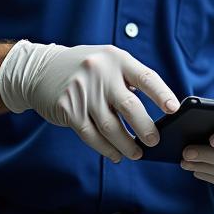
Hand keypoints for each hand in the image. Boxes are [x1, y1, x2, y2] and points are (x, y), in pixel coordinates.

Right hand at [0, 40, 179, 161]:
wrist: (39, 70)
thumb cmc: (85, 69)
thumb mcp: (108, 62)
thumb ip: (128, 80)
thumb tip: (156, 113)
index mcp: (117, 59)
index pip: (146, 77)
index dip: (161, 94)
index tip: (174, 109)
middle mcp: (100, 73)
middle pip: (130, 106)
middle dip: (145, 128)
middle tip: (155, 141)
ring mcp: (83, 92)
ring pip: (110, 126)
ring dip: (126, 144)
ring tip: (137, 154)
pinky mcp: (68, 109)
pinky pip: (91, 135)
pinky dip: (106, 148)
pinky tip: (116, 155)